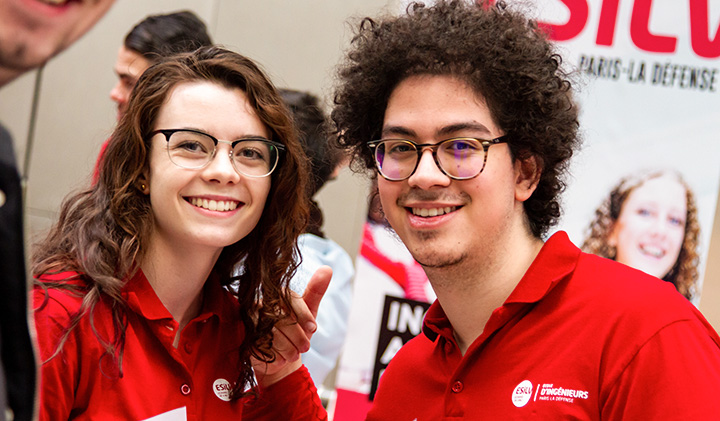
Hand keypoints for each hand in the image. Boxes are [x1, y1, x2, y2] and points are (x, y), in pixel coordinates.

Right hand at [252, 265, 331, 386]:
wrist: (281, 357)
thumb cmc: (296, 331)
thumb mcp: (309, 311)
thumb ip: (316, 291)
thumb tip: (327, 269)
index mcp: (276, 295)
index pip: (289, 298)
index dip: (303, 314)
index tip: (313, 328)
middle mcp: (261, 304)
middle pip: (281, 318)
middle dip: (298, 336)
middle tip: (306, 347)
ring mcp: (250, 321)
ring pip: (272, 334)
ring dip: (288, 348)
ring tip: (294, 354)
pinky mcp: (245, 338)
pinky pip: (262, 346)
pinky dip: (276, 355)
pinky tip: (280, 357)